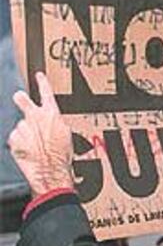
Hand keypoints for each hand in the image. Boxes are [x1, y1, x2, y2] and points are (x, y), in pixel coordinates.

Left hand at [9, 72, 73, 197]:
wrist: (50, 170)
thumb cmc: (61, 155)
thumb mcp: (66, 133)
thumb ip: (55, 122)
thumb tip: (51, 120)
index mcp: (51, 113)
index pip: (46, 92)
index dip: (42, 82)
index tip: (39, 76)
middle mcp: (35, 117)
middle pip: (22, 100)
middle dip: (20, 98)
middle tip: (19, 97)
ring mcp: (23, 127)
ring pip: (21, 126)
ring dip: (25, 134)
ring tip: (34, 146)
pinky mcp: (14, 139)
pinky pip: (15, 139)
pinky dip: (20, 144)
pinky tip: (28, 151)